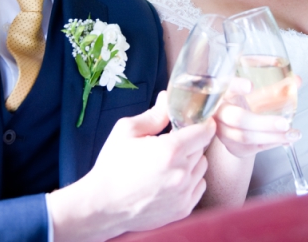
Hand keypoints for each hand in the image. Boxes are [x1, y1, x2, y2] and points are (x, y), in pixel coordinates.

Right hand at [49, 91, 214, 241]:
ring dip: (191, 162)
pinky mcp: (183, 209)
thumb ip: (154, 114)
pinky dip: (190, 181)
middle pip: (202, 148)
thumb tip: (168, 98)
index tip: (195, 122)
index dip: (202, 123)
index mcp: (170, 150)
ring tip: (167, 164)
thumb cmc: (112, 166)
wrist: (102, 206)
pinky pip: (198, 186)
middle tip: (170, 145)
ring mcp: (184, 193)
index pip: (205, 131)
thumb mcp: (127, 131)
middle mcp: (182, 173)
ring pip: (201, 167)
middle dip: (190, 143)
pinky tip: (170, 180)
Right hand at [213, 77, 301, 158]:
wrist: (228, 128)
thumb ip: (274, 87)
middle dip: (263, 123)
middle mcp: (219, 113)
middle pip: (238, 119)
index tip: (250, 86)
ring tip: (292, 134)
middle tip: (284, 123)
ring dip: (272, 136)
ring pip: (246, 136)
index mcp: (222, 93)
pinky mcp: (232, 146)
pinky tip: (286, 140)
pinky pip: (253, 146)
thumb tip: (297, 80)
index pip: (225, 87)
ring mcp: (223, 132)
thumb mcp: (254, 94)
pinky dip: (272, 143)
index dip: (236, 86)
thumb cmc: (241, 104)